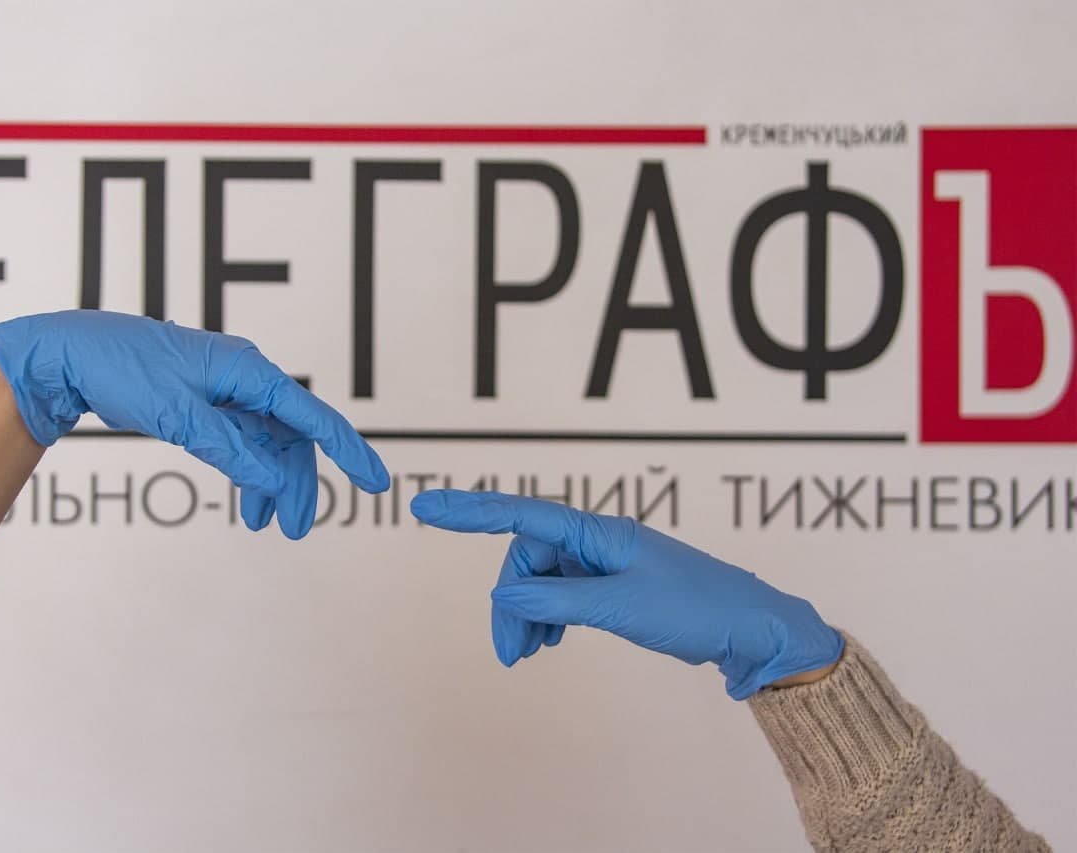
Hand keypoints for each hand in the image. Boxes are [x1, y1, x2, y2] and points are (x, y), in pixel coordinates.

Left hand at [0, 310, 389, 538]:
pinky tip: (247, 502)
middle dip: (298, 484)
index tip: (374, 482)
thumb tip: (271, 480)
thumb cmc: (121, 370)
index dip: (347, 451)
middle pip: (292, 437)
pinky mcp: (208, 402)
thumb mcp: (177, 415)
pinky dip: (248, 472)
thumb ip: (229, 449)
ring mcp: (227, 390)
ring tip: (264, 524)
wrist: (72, 356)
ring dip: (271, 482)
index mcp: (248, 371)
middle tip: (296, 530)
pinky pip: (244, 440)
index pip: (312, 416)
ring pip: (268, 443)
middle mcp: (245, 378)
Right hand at [410, 490, 842, 699]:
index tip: (424, 506)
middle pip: (527, 560)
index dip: (469, 511)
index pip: (521, 515)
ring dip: (527, 615)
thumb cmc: (696, 610)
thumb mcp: (619, 607)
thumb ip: (556, 600)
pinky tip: (549, 642)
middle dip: (510, 604)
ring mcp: (604, 562)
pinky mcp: (613, 585)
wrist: (752, 631)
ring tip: (528, 655)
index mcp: (598, 532)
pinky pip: (562, 594)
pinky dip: (548, 617)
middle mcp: (596, 540)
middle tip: (510, 655)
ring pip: (542, 581)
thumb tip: (500, 593)